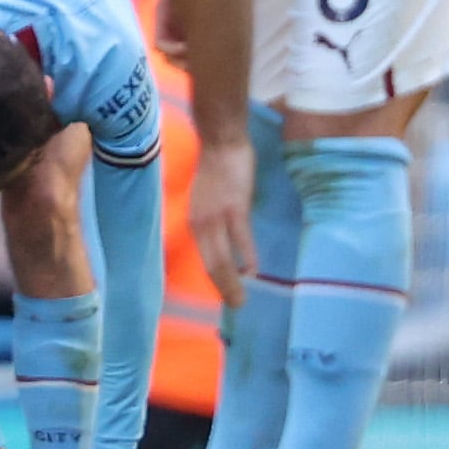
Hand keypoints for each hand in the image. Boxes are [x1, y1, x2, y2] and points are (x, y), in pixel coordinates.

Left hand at [189, 135, 254, 305]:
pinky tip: (254, 272)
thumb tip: (225, 240)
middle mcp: (200, 223)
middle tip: (236, 306)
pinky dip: (247, 257)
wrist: (221, 141)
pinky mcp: (234, 208)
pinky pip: (241, 240)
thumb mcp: (211, 201)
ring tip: (242, 300)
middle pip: (211, 264)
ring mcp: (216, 217)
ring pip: (222, 258)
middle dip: (224, 288)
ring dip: (233, 282)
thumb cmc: (219, 170)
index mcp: (195, 222)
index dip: (215, 279)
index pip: (204, 258)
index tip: (224, 295)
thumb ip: (215, 221)